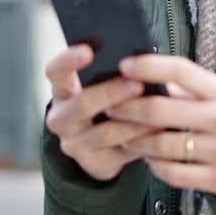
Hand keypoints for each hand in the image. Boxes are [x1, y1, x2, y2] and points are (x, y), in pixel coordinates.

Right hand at [43, 45, 160, 180]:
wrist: (103, 143)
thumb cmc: (107, 100)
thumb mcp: (102, 83)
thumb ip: (112, 71)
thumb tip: (140, 56)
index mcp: (62, 90)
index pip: (55, 72)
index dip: (68, 60)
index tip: (88, 51)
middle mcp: (62, 118)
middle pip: (81, 105)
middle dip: (111, 93)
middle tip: (137, 84)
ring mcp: (75, 144)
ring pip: (105, 133)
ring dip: (134, 121)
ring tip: (158, 110)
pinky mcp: (95, 163)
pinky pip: (121, 154)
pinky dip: (142, 141)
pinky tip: (159, 131)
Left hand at [106, 55, 215, 199]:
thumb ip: (187, 86)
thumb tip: (144, 73)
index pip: (182, 70)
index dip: (149, 66)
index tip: (124, 65)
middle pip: (161, 111)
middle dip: (127, 109)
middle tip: (109, 107)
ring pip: (162, 146)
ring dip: (135, 141)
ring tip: (123, 135)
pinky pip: (172, 173)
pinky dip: (154, 165)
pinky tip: (148, 157)